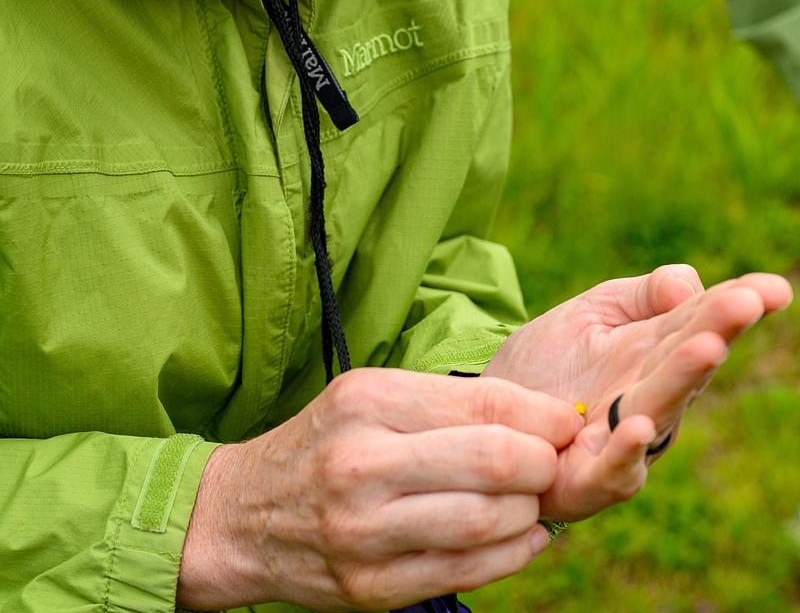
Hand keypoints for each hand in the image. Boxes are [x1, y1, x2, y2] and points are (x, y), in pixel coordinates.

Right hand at [176, 368, 582, 610]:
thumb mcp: (369, 396)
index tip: (566, 421)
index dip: (543, 415)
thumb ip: (448, 404)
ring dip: (530, 511)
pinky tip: (521, 536)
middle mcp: (363, 464)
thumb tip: (544, 418)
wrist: (243, 516)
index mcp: (368, 402)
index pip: (485, 403)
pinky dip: (512, 555)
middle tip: (554, 463)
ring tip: (532, 499)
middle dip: (544, 464)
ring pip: (487, 522)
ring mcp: (365, 532)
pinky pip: (466, 573)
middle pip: (494, 462)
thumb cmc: (325, 444)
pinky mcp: (370, 588)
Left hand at [483, 266, 792, 521]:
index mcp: (658, 352)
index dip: (738, 303)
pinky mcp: (589, 478)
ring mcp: (626, 439)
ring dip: (685, 378)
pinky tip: (635, 423)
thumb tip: (689, 286)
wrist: (489, 410)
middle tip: (747, 300)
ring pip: (662, 407)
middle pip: (689, 360)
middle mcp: (654, 396)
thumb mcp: (595, 310)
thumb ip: (644, 294)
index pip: (703, 321)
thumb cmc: (552, 362)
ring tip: (706, 345)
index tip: (775, 287)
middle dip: (719, 328)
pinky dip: (627, 450)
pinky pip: (614, 469)